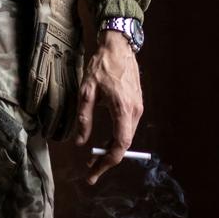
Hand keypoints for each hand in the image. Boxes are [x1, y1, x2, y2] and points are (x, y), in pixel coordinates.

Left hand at [74, 29, 142, 184]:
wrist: (119, 46)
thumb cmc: (102, 66)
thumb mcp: (87, 91)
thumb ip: (84, 118)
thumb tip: (80, 141)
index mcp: (123, 109)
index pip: (120, 144)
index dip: (108, 162)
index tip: (94, 171)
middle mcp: (134, 111)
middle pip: (124, 144)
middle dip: (107, 159)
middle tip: (90, 168)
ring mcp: (138, 107)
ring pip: (126, 137)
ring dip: (111, 149)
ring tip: (93, 156)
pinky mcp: (137, 103)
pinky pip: (128, 127)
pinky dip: (117, 137)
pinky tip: (104, 140)